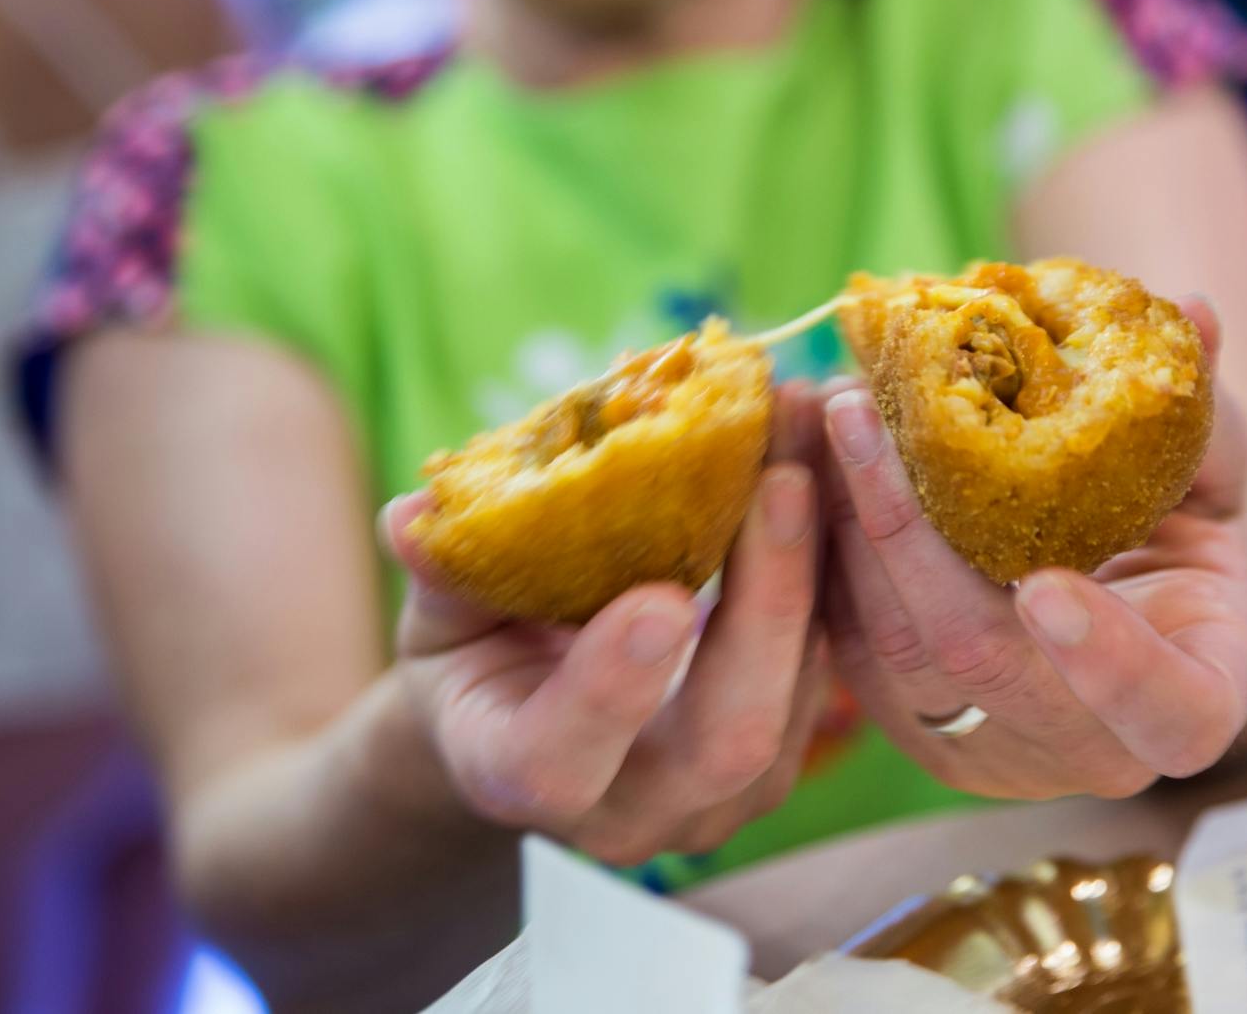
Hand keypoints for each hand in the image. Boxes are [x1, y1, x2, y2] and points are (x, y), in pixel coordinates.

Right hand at [379, 398, 828, 866]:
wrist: (527, 718)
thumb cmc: (474, 657)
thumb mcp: (439, 613)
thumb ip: (438, 569)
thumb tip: (415, 514)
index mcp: (519, 779)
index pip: (560, 762)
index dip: (611, 689)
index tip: (660, 597)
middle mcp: (630, 814)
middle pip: (725, 738)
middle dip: (766, 603)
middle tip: (783, 478)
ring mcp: (717, 798)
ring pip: (796, 697)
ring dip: (817, 560)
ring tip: (815, 431)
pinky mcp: (780, 753)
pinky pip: (824, 662)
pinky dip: (832, 562)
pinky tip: (832, 460)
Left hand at [813, 297, 1246, 797]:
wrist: (1118, 605)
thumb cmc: (1181, 540)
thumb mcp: (1213, 484)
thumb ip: (1208, 417)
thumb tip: (1196, 314)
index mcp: (1190, 705)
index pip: (1164, 712)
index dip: (1107, 660)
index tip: (1047, 587)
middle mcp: (1082, 751)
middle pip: (982, 663)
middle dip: (907, 533)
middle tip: (860, 414)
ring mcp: (984, 747)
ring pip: (892, 651)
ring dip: (841, 522)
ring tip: (822, 405)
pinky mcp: (905, 722)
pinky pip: (843, 640)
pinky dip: (817, 544)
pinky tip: (803, 452)